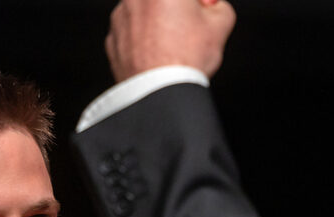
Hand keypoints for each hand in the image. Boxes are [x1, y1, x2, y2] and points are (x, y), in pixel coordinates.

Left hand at [107, 0, 235, 81]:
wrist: (159, 92)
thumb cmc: (186, 58)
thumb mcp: (221, 23)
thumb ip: (218, 5)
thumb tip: (213, 7)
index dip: (198, 4)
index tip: (203, 10)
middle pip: (162, 2)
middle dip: (177, 10)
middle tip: (190, 29)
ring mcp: (120, 16)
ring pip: (146, 12)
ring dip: (159, 22)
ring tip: (174, 47)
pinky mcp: (113, 38)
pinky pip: (132, 32)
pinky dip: (144, 40)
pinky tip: (158, 55)